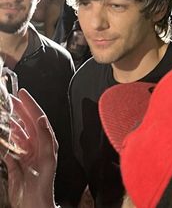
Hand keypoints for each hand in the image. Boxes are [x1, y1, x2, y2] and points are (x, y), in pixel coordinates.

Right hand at [6, 89, 57, 207]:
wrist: (34, 203)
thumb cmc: (44, 183)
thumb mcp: (47, 158)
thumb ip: (45, 137)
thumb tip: (41, 119)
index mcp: (46, 141)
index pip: (37, 117)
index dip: (30, 104)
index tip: (22, 93)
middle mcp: (36, 143)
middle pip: (27, 121)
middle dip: (20, 108)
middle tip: (11, 98)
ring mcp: (26, 151)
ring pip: (18, 131)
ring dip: (11, 120)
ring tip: (5, 110)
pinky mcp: (16, 160)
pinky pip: (8, 145)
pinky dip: (4, 137)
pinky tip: (2, 131)